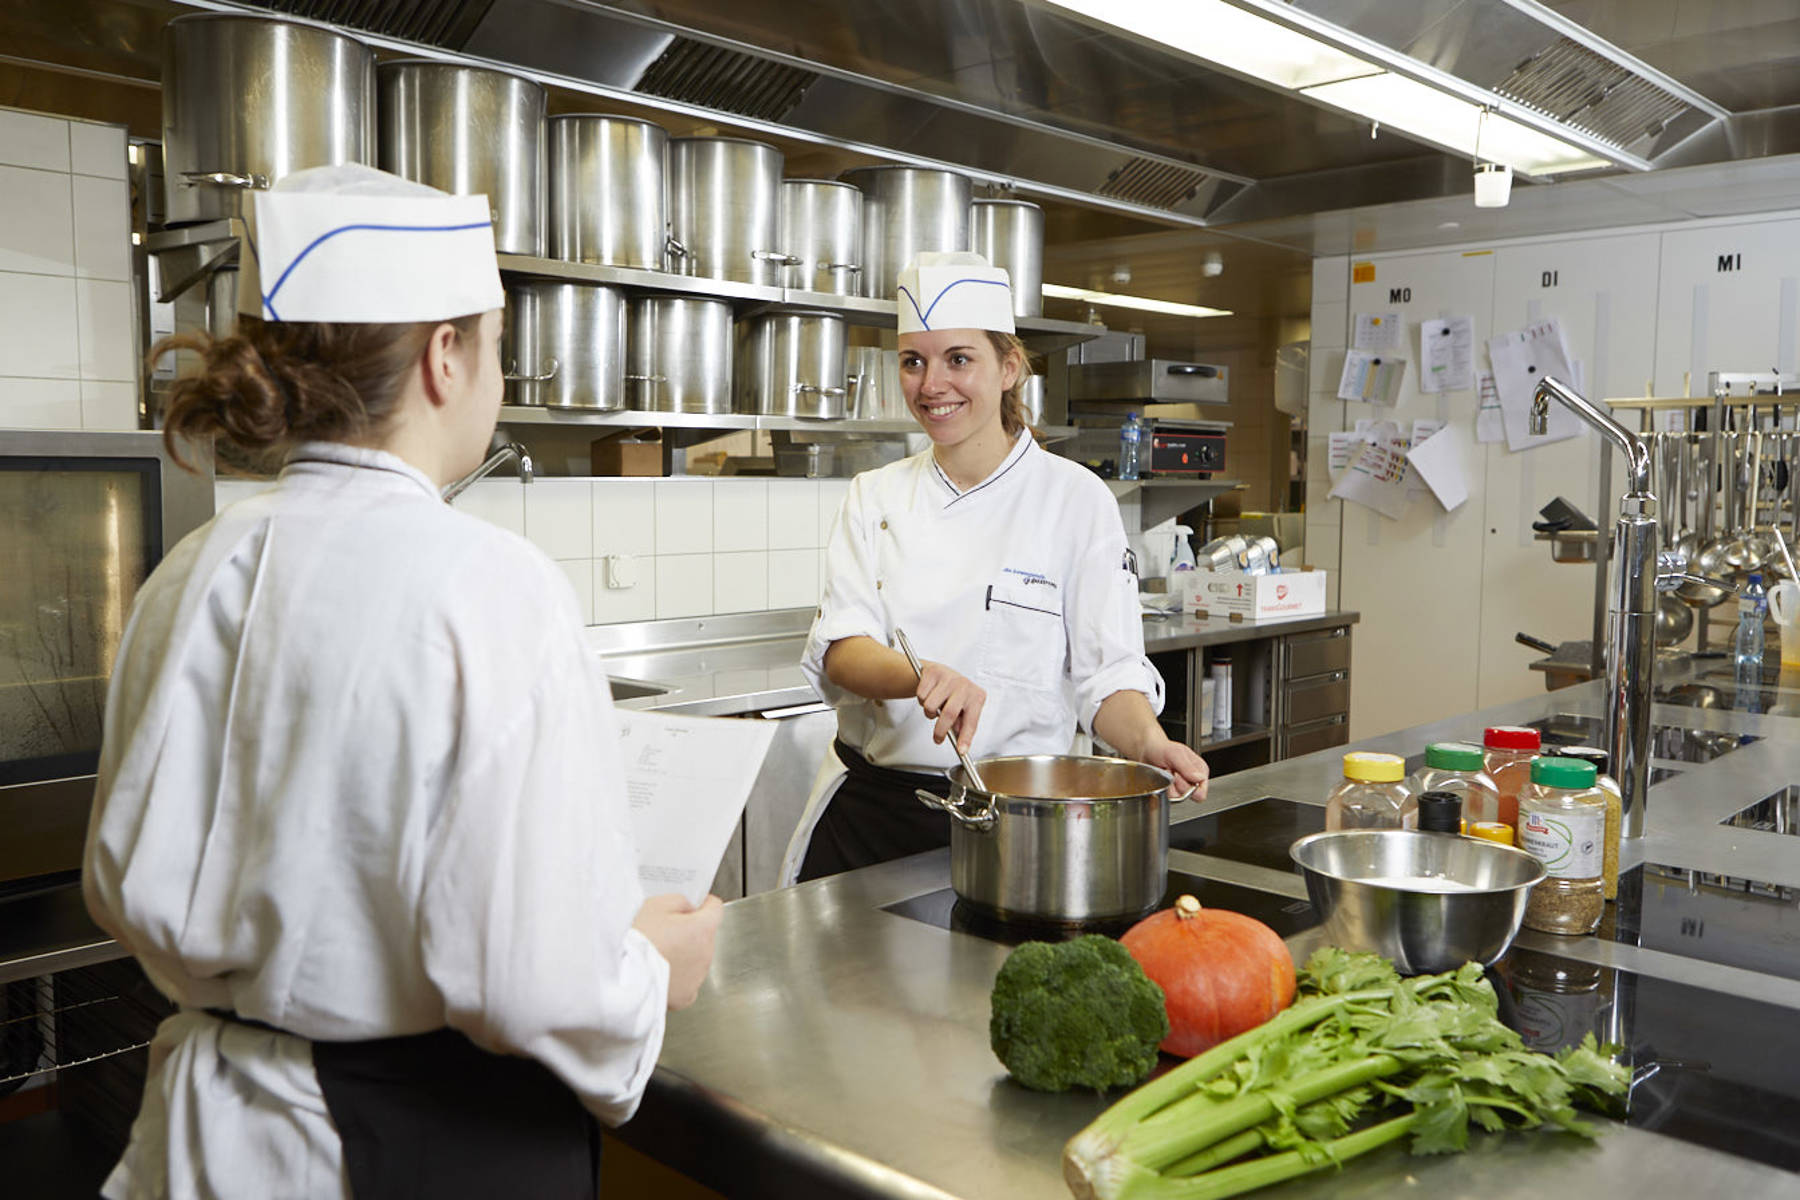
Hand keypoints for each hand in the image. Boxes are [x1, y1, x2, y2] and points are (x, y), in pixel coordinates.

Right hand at [632, 893, 723, 1009]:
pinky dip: (679, 978)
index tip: (696, 905)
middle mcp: (706, 954)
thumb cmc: (637, 940)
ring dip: (684, 955)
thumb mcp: (656, 905)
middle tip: (664, 932)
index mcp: (701, 929)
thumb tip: (688, 907)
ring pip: (697, 959)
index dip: (704, 904)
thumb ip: (680, 901)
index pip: (716, 909)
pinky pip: (688, 982)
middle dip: (689, 932)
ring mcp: (697, 977)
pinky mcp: (686, 995)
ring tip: (658, 953)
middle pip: (704, 936)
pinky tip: (661, 972)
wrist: (621, 975)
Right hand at [915, 661, 985, 753]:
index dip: (966, 738)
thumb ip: (962, 724)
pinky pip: (921, 696)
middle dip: (940, 730)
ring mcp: (949, 677)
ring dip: (929, 712)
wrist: (940, 672)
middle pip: (949, 714)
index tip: (961, 751)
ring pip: (930, 706)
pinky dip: (921, 700)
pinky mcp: (933, 672)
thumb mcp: (962, 709)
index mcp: (976, 696)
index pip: (971, 721)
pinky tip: (929, 695)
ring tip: (934, 707)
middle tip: (937, 739)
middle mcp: (965, 685)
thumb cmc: (954, 694)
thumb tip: (960, 741)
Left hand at [1141, 734, 1208, 802]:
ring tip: (1165, 771)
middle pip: (1189, 795)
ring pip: (1177, 797)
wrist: (1144, 750)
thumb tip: (1199, 778)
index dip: (1191, 787)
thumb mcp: (1175, 753)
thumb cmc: (1161, 748)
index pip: (1202, 791)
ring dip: (1167, 784)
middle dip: (1177, 783)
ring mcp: (1180, 787)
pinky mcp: (1170, 791)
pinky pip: (1166, 797)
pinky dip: (1161, 787)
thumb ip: (1187, 766)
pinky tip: (1160, 777)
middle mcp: (1192, 780)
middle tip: (1170, 769)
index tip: (1179, 774)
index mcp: (1200, 770)